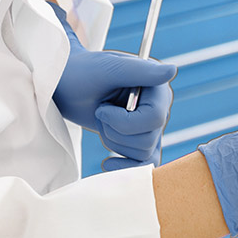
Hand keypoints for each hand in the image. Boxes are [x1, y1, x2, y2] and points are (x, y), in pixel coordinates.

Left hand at [51, 4, 174, 165]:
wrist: (65, 86)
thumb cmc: (83, 72)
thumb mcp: (108, 69)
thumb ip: (140, 71)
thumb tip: (171, 70)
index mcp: (156, 87)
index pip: (155, 119)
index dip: (125, 122)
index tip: (102, 109)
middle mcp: (158, 107)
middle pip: (147, 140)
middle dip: (115, 132)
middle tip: (100, 113)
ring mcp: (150, 126)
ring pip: (143, 153)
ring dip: (113, 142)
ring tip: (101, 122)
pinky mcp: (139, 141)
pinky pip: (144, 165)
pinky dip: (126, 167)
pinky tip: (109, 163)